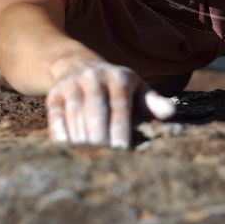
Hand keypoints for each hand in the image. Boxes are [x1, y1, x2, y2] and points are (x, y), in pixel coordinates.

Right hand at [45, 60, 175, 146]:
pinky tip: (68, 150)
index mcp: (119, 77)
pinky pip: (55, 116)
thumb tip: (171, 113)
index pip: (120, 105)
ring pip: (75, 113)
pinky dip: (61, 133)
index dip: (121, 127)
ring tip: (88, 157)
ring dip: (81, 137)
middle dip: (100, 134)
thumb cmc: (117, 86)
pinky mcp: (54, 94)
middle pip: (96, 109)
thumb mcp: (137, 88)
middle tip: (105, 156)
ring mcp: (71, 84)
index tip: (123, 149)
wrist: (78, 65)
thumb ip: (153, 102)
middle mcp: (93, 77)